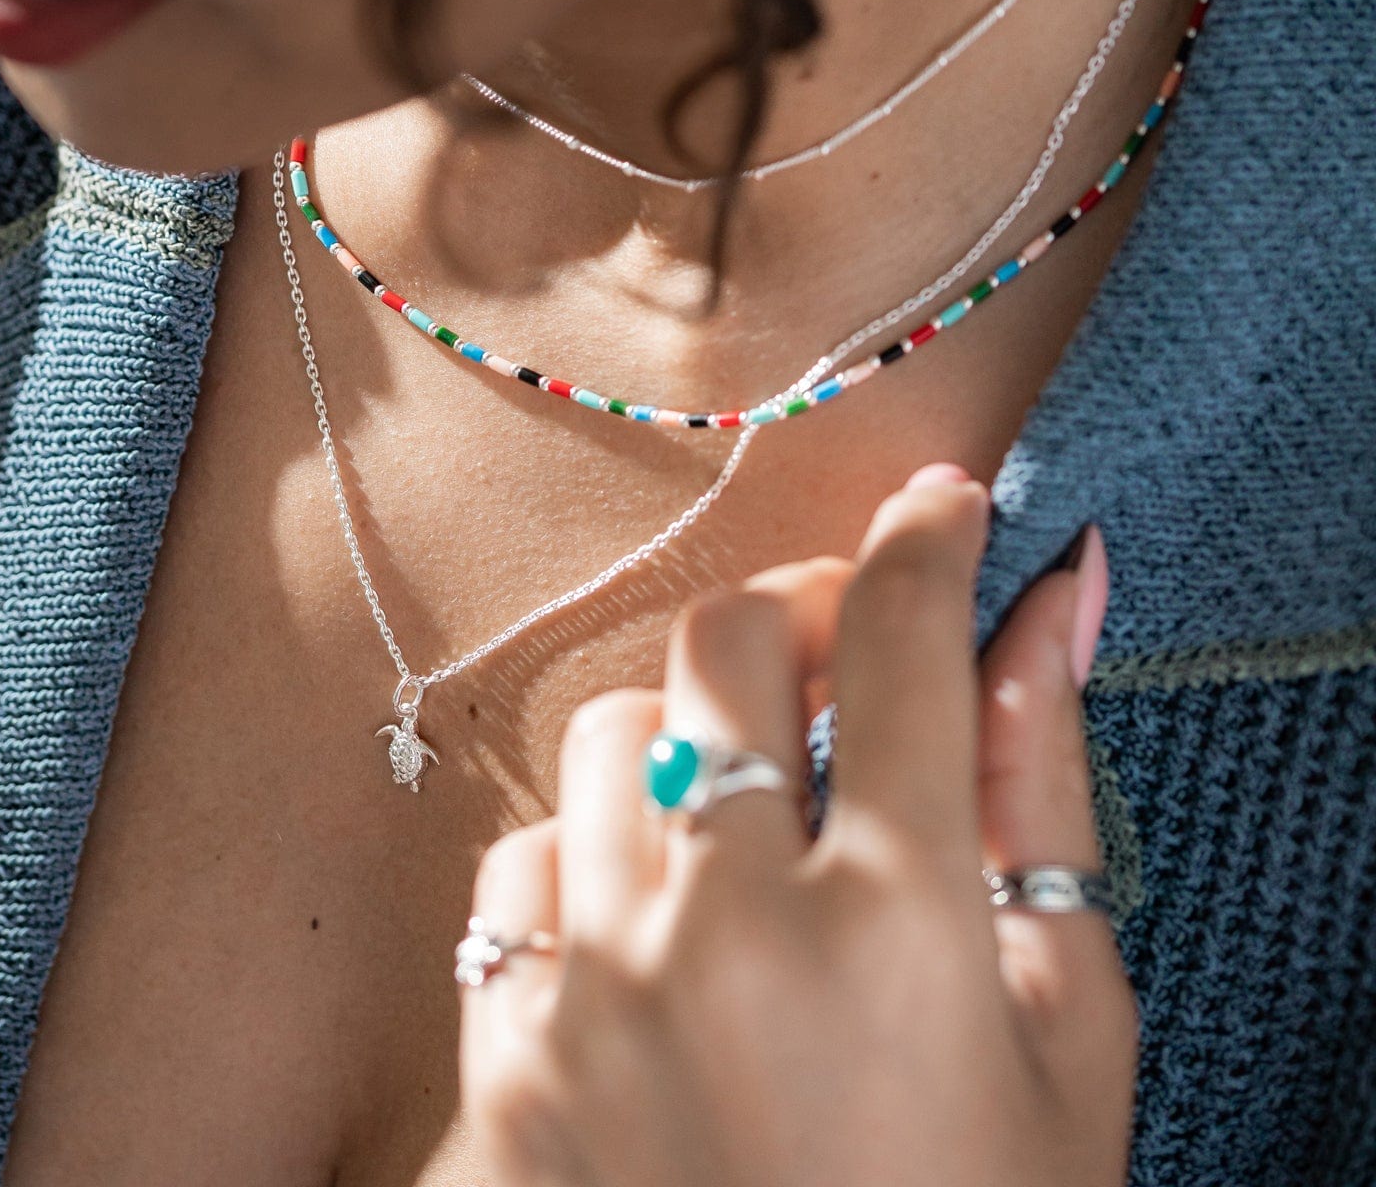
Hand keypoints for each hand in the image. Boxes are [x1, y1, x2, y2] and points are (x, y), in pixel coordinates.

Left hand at [460, 467, 1133, 1186]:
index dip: (927, 542)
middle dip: (794, 618)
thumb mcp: (1064, 1044)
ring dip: (688, 743)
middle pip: (723, 641)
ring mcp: (593, 990)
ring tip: (748, 829)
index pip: (906, 643)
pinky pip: (520, 868)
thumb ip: (1047, 800)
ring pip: (606, 733)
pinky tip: (652, 936)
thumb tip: (1050, 603)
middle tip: (843, 660)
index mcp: (900, 924)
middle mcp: (727, 929)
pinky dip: (589, 868)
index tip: (941, 507)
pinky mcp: (502, 1061)